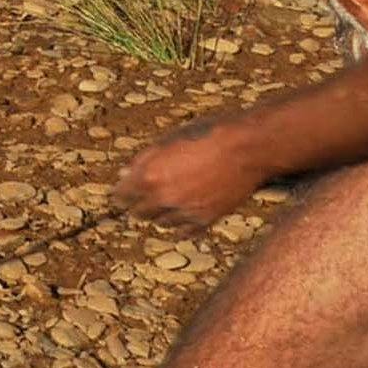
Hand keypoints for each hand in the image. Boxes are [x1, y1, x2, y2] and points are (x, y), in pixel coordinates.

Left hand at [112, 115, 265, 229]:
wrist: (246, 146)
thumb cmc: (206, 135)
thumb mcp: (167, 139)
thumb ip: (143, 160)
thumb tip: (123, 175)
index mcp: (149, 175)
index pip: (121, 196)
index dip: (123, 192)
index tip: (127, 190)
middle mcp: (164, 197)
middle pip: (139, 213)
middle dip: (141, 203)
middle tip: (149, 193)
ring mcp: (185, 211)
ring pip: (162, 223)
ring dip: (162, 213)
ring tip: (173, 197)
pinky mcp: (206, 220)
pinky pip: (184, 232)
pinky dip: (181, 224)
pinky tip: (186, 210)